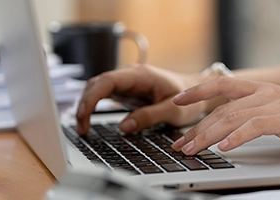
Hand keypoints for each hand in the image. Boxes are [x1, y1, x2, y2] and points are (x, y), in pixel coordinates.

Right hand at [75, 65, 205, 133]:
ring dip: (87, 105)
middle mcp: (130, 75)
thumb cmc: (189, 99)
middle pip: (97, 84)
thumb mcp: (172, 111)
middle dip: (84, 104)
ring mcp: (127, 82)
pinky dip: (94, 106)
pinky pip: (104, 95)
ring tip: (83, 127)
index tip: (84, 117)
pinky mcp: (126, 90)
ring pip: (97, 88)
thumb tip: (124, 127)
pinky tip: (89, 120)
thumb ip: (148, 117)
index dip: (91, 98)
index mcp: (140, 75)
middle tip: (81, 128)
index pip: (106, 82)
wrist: (197, 92)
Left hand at [170, 76, 279, 154]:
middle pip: (221, 109)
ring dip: (208, 136)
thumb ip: (264, 114)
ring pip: (231, 119)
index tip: (179, 100)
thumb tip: (241, 127)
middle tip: (181, 144)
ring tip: (193, 149)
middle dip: (197, 127)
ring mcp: (275, 105)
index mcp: (265, 90)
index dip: (199, 91)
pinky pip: (253, 128)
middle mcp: (266, 94)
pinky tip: (224, 148)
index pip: (223, 85)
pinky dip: (236, 138)